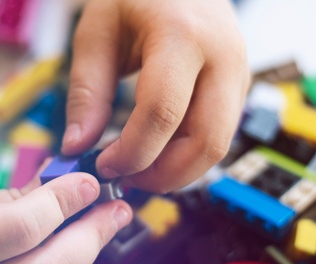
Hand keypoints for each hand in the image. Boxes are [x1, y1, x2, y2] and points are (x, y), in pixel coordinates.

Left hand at [62, 0, 248, 192]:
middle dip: (164, 175)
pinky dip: (187, 155)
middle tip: (125, 179)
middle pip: (206, 142)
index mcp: (183, 35)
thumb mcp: (97, 32)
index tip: (103, 165)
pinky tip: (156, 151)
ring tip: (137, 168)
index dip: (132, 152)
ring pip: (218, 146)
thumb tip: (76, 147)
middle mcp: (224, 56)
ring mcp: (239, 73)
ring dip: (178, 171)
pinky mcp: (240, 87)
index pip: (162, 113)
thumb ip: (86, 92)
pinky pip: (218, 135)